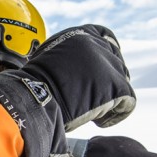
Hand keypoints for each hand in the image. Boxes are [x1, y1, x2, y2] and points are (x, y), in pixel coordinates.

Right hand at [0, 24, 133, 156]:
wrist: (30, 100)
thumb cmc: (30, 87)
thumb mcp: (45, 63)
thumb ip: (60, 62)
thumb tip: (61, 73)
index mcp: (77, 34)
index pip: (103, 36)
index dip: (104, 54)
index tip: (97, 71)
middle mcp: (96, 44)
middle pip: (116, 59)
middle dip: (109, 78)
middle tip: (94, 98)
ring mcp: (108, 64)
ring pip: (122, 81)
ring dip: (111, 97)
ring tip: (94, 112)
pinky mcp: (116, 86)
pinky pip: (126, 102)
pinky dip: (115, 114)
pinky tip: (99, 122)